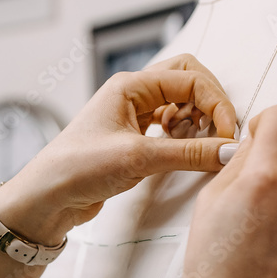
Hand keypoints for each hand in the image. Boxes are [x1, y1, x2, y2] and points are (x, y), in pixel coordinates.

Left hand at [0, 54, 237, 245]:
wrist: (47, 198)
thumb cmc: (78, 169)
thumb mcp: (139, 158)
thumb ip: (188, 153)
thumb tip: (229, 151)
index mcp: (130, 85)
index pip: (190, 79)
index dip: (216, 103)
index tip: (227, 135)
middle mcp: (132, 94)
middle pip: (188, 80)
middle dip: (209, 102)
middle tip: (219, 132)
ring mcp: (132, 115)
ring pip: (180, 102)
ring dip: (197, 119)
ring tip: (198, 144)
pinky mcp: (133, 139)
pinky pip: (170, 126)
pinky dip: (185, 135)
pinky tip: (183, 151)